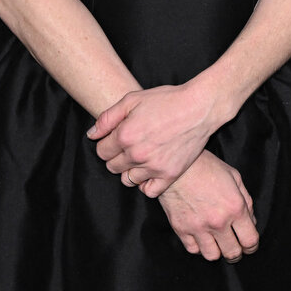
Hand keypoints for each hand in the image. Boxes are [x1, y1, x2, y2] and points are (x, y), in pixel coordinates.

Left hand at [86, 82, 220, 197]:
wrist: (198, 107)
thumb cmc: (166, 100)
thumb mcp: (132, 99)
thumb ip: (108, 117)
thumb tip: (91, 135)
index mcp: (125, 135)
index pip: (101, 151)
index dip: (107, 143)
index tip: (117, 137)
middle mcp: (137, 154)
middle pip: (113, 167)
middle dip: (117, 156)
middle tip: (130, 144)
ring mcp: (153, 167)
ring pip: (128, 180)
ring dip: (131, 169)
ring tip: (141, 156)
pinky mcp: (169, 175)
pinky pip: (149, 191)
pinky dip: (146, 183)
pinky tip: (150, 170)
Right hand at [157, 150, 258, 262]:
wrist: (176, 164)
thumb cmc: (206, 166)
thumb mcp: (234, 176)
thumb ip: (246, 201)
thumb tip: (251, 221)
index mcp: (235, 208)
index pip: (250, 240)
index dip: (252, 246)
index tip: (249, 246)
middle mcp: (218, 221)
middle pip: (233, 253)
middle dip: (237, 252)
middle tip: (234, 246)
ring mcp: (198, 227)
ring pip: (213, 256)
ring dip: (217, 250)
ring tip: (217, 242)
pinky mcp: (181, 229)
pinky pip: (194, 249)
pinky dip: (199, 246)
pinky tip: (201, 237)